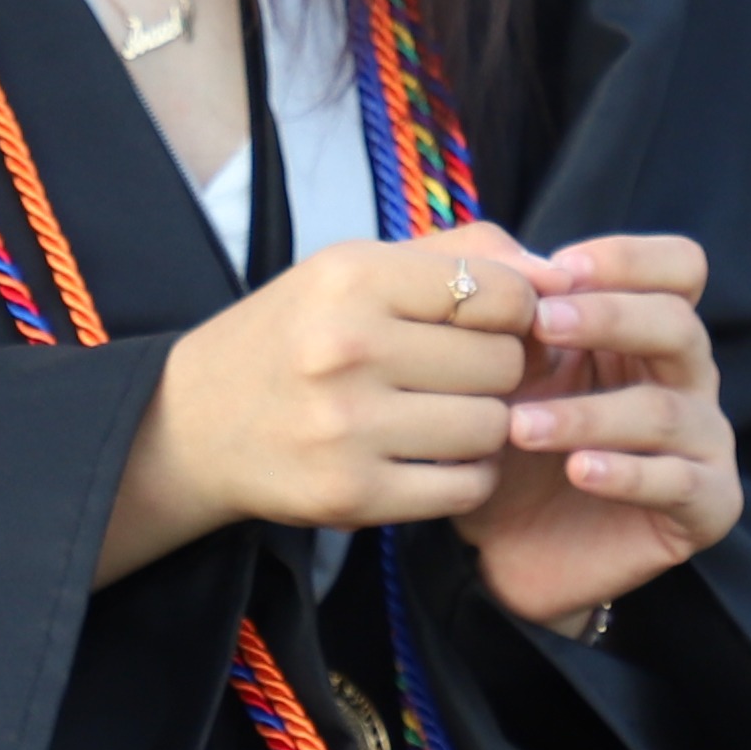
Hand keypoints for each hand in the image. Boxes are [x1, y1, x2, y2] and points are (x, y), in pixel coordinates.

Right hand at [102, 225, 549, 583]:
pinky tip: (433, 457)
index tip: (491, 323)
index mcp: (353, 276)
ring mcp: (348, 426)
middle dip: (498, 370)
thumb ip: (459, 255)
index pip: (501, 291)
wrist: (193, 424)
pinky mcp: (352, 495)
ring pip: (492, 427)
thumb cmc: (295, 335)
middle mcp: (348, 346)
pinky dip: (466, 475)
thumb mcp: (356, 269)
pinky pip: (466, 486)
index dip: (517, 311)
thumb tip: (557, 272)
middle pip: (503, 363)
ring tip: (445, 414)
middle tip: (461, 374)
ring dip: (485, 425)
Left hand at [461, 230, 742, 631]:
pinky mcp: (708, 507)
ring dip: (588, 413)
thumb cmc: (510, 444)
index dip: (629, 259)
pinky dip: (627, 473)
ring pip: (664, 410)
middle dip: (608, 317)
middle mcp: (688, 378)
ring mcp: (703, 442)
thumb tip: (531, 265)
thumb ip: (511, 310)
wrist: (507, 549)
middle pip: (678, 324)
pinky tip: (579, 472)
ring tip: (520, 427)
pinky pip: (679, 482)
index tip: (559, 267)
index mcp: (648, 331)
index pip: (679, 268)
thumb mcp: (500, 369)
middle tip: (540, 324)